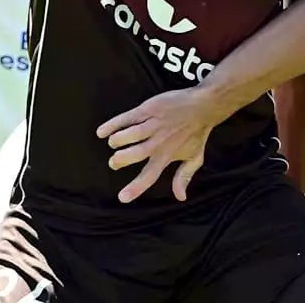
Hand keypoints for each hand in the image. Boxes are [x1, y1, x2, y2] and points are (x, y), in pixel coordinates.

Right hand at [96, 87, 224, 203]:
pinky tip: (101, 132)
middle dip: (120, 160)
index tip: (122, 198)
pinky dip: (112, 124)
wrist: (203, 105)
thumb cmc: (197, 133)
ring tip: (113, 143)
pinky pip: (127, 118)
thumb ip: (184, 177)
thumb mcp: (195, 158)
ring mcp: (152, 125)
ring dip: (117, 140)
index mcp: (166, 156)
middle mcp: (158, 142)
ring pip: (130, 135)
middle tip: (114, 163)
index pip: (149, 176)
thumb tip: (180, 197)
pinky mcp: (148, 110)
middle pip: (135, 154)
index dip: (135, 188)